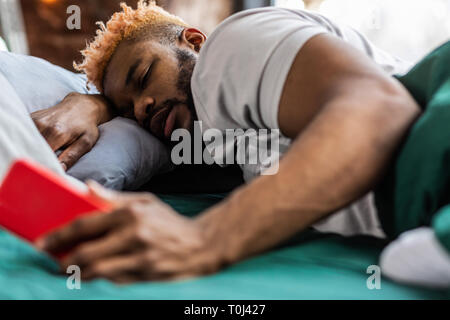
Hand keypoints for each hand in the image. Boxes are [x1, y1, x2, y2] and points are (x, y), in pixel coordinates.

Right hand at [31, 93, 112, 169]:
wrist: (81, 106)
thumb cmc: (86, 126)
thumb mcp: (85, 143)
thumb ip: (71, 156)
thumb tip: (60, 170)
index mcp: (57, 132)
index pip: (42, 154)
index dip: (42, 165)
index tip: (44, 172)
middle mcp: (42, 124)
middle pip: (31, 147)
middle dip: (34, 159)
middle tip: (39, 169)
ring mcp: (34, 119)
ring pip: (25, 140)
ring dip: (29, 150)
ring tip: (36, 158)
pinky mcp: (30, 117)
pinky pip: (24, 132)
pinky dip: (27, 141)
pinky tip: (33, 147)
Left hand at [36, 182, 221, 282]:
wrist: (201, 244)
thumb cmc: (170, 222)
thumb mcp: (146, 202)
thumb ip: (114, 198)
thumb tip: (84, 187)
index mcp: (131, 213)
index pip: (85, 225)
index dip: (59, 236)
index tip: (42, 242)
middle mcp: (134, 235)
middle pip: (86, 253)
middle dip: (64, 260)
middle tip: (55, 262)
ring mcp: (141, 257)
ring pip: (97, 272)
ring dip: (78, 273)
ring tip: (72, 270)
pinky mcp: (147, 275)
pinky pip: (114, 281)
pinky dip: (101, 279)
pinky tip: (97, 274)